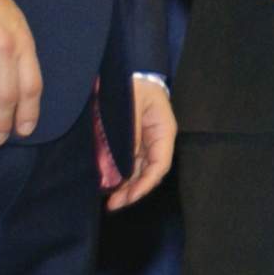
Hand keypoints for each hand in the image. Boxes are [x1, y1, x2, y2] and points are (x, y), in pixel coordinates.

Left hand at [105, 77, 176, 210]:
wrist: (128, 69)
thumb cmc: (132, 83)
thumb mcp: (131, 105)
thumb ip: (130, 133)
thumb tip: (124, 164)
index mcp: (163, 131)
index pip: (160, 164)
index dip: (146, 184)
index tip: (128, 197)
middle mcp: (157, 140)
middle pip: (150, 172)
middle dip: (134, 191)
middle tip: (113, 205)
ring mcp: (145, 142)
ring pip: (139, 171)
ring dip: (127, 187)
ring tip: (110, 201)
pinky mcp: (133, 141)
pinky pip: (130, 163)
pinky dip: (121, 176)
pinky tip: (110, 185)